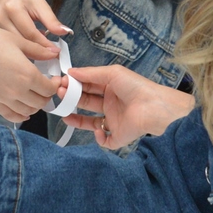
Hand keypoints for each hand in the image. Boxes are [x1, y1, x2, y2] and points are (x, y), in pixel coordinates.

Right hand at [0, 0, 70, 50]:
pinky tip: (27, 49)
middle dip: (37, 51)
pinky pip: (8, 45)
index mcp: (13, 7)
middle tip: (50, 56)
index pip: (31, 33)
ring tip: (39, 50)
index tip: (56, 52)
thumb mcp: (39, 3)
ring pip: (14, 47)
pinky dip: (19, 49)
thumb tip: (64, 32)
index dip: (44, 45)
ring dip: (28, 51)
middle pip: (21, 42)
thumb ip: (51, 19)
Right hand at [0, 21, 62, 122]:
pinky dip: (20, 115)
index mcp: (26, 74)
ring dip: (36, 105)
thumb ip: (38, 50)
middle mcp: (17, 91)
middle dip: (48, 95)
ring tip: (36, 93)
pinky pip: (10, 115)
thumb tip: (54, 53)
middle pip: (41, 102)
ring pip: (28, 111)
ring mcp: (3, 98)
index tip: (55, 76)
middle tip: (47, 84)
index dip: (56, 83)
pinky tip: (24, 110)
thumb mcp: (16, 40)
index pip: (49, 88)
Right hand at [61, 64, 195, 148]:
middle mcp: (112, 104)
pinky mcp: (118, 137)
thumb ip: (90, 73)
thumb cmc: (135, 87)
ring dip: (77, 119)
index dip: (75, 85)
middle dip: (73, 98)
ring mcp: (114, 121)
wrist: (153, 108)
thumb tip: (70, 71)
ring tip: (64, 114)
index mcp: (111, 88)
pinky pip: (105, 140)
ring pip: (91, 122)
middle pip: (87, 102)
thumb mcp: (112, 73)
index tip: (62, 82)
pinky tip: (98, 129)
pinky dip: (98, 137)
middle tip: (60, 94)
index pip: (89, 86)